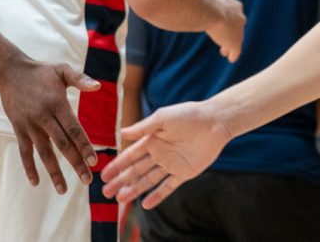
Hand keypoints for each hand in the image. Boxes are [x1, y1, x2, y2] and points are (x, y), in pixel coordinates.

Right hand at [0, 56, 100, 192]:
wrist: (10, 73)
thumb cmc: (41, 72)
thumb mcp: (62, 70)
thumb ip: (80, 79)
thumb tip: (98, 86)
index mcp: (57, 104)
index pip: (73, 130)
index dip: (84, 146)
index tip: (94, 161)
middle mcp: (43, 118)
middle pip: (62, 145)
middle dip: (75, 163)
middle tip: (87, 180)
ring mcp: (30, 126)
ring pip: (44, 153)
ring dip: (54, 172)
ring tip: (63, 189)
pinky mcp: (19, 129)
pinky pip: (24, 152)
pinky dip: (29, 168)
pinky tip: (36, 182)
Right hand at [101, 101, 230, 207]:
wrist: (215, 121)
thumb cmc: (189, 115)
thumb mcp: (164, 118)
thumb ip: (143, 128)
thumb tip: (121, 133)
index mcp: (153, 140)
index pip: (131, 155)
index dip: (117, 165)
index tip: (103, 175)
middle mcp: (160, 153)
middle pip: (137, 170)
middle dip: (121, 181)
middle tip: (105, 192)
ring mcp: (172, 164)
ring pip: (149, 180)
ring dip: (134, 189)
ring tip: (120, 200)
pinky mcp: (185, 172)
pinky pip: (168, 186)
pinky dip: (157, 195)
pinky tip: (145, 204)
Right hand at [205, 0, 244, 62]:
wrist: (209, 11)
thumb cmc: (207, 1)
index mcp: (235, 6)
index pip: (234, 13)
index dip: (229, 19)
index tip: (225, 23)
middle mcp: (240, 17)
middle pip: (237, 26)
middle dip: (232, 31)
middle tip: (226, 36)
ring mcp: (238, 31)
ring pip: (236, 39)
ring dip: (229, 44)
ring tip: (224, 51)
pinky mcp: (235, 42)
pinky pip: (236, 51)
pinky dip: (233, 54)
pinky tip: (231, 59)